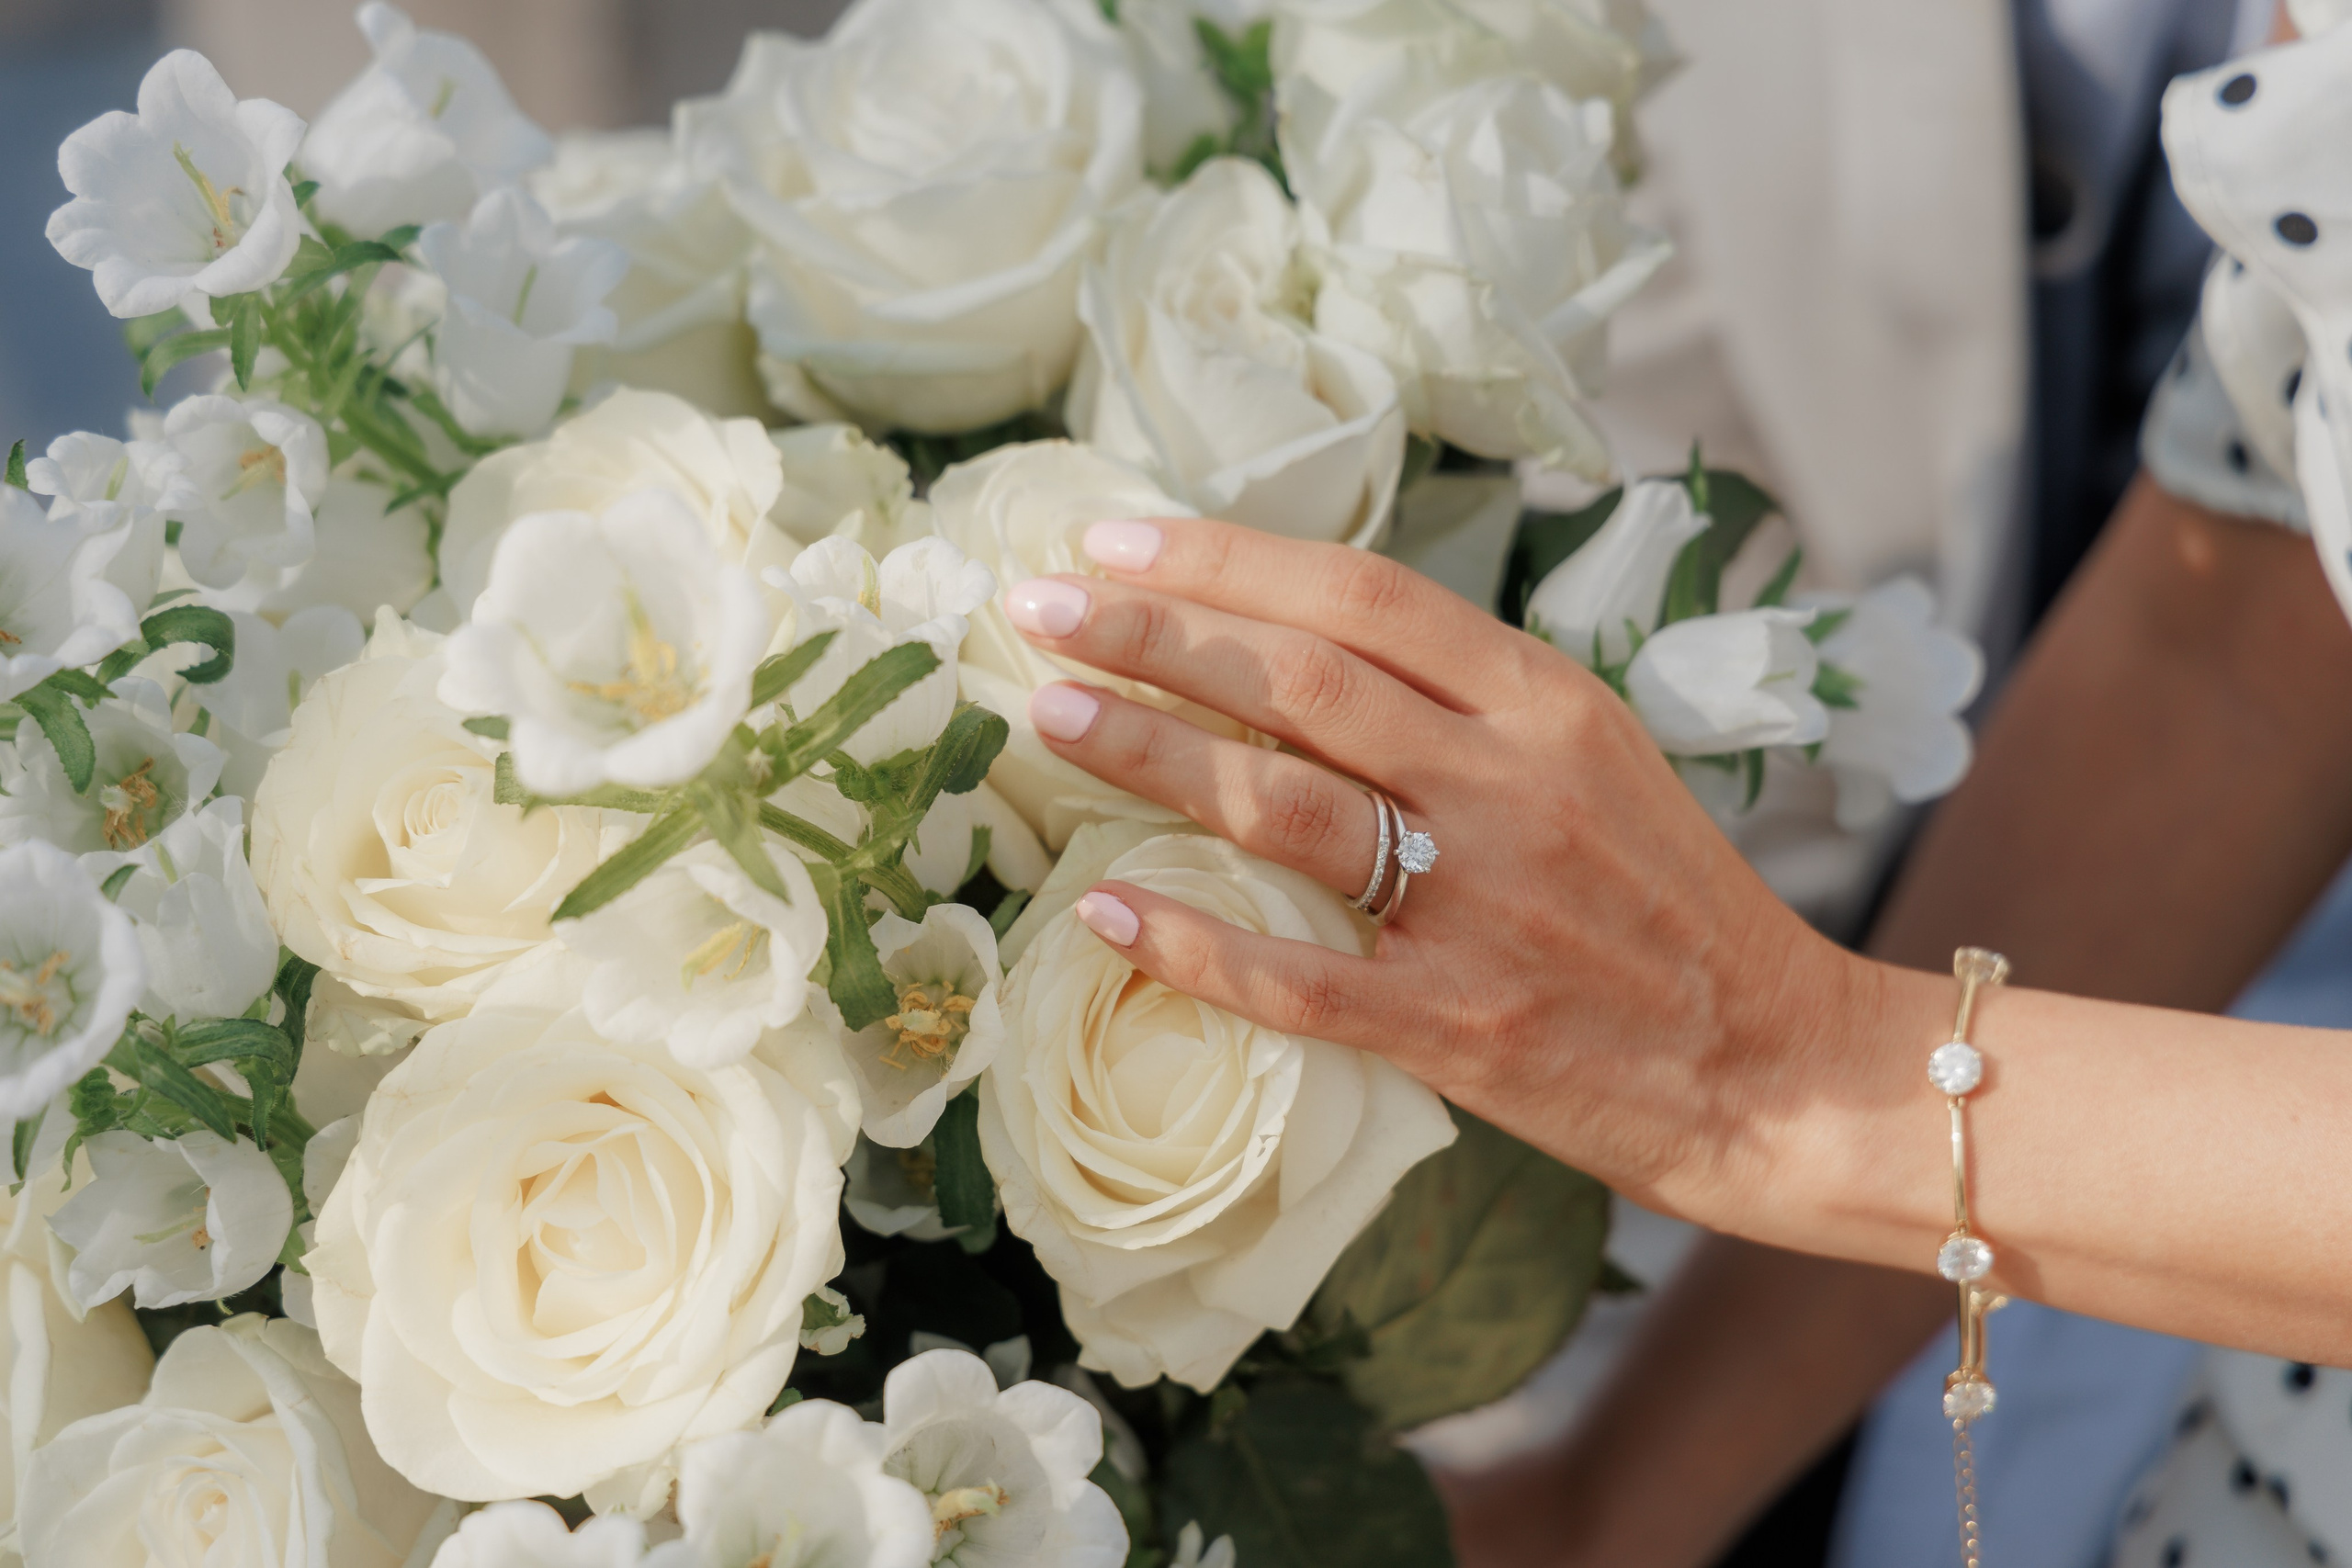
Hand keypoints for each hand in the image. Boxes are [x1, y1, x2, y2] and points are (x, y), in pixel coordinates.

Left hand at [1000, 516, 1875, 1221]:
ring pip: (1282, 806)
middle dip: (1154, 634)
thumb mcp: (1594, 760)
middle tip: (1039, 610)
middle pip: (1300, 681)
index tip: (1116, 541)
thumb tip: (1297, 646)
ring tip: (1047, 715)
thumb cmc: (1674, 908)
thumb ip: (1465, 703)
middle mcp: (1511, 787)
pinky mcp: (1459, 1026)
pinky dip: (1193, 942)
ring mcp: (1483, 908)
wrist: (1782, 1067)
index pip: (1361, 595)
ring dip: (1149, 752)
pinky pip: (1297, 979)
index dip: (1226, 560)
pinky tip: (1106, 907)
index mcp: (1546, 705)